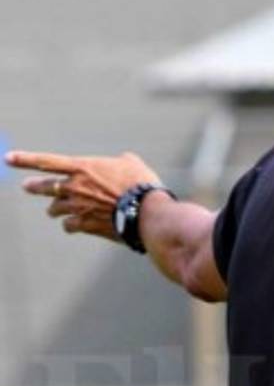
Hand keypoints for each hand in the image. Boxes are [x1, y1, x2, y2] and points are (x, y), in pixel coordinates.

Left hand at [5, 149, 160, 240]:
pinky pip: (70, 226)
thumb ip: (121, 160)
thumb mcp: (133, 164)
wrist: (147, 213)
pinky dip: (72, 226)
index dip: (25, 159)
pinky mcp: (86, 225)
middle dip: (34, 187)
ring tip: (55, 211)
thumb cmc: (141, 184)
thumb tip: (123, 160)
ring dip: (55, 209)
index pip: (46, 161)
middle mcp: (74, 187)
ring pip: (55, 209)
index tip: (8, 158)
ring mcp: (78, 208)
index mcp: (82, 168)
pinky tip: (74, 226)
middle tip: (28, 186)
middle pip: (44, 187)